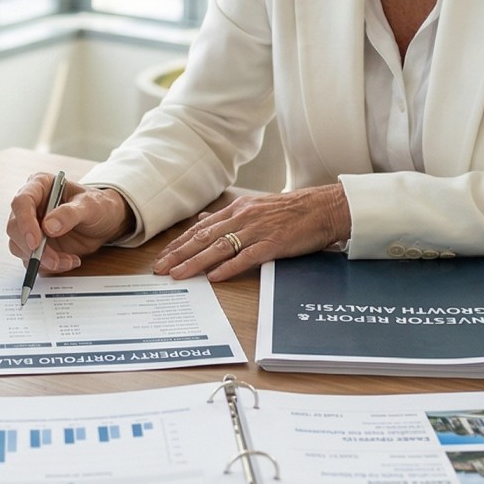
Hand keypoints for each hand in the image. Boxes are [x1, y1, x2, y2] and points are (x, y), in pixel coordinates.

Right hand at [4, 172, 135, 273]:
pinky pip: (31, 259)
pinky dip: (48, 266)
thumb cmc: (98, 205)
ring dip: (43, 260)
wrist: (105, 222)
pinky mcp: (35, 245)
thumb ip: (70, 213)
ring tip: (69, 260)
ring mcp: (31, 227)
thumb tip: (48, 226)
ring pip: (20, 247)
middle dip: (33, 248)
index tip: (36, 242)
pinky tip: (68, 261)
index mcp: (40, 186)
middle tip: (54, 260)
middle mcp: (31, 206)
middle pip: (15, 228)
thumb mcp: (90, 205)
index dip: (24, 222)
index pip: (22, 202)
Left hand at [153, 184, 351, 281]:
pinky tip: (214, 277)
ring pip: (219, 248)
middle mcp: (243, 218)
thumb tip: (202, 219)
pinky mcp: (273, 243)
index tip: (163, 256)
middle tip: (160, 269)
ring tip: (178, 275)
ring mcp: (257, 230)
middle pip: (203, 238)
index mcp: (237, 209)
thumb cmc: (292, 210)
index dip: (179, 243)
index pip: (200, 228)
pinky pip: (246, 257)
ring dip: (195, 262)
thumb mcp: (255, 206)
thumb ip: (228, 216)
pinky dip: (228, 267)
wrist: (324, 207)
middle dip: (179, 254)